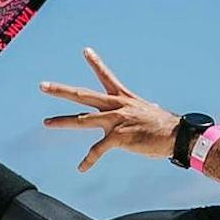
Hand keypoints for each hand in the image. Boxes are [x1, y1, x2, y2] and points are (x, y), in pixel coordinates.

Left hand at [37, 48, 179, 173]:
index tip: (85, 50)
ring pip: (82, 120)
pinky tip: (81, 168)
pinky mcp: (118, 137)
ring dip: (62, 121)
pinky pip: (97, 150)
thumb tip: (150, 108)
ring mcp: (116, 120)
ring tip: (46, 122)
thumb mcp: (150, 112)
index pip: (106, 76)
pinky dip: (88, 160)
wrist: (177, 136)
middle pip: (83, 95)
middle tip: (42, 85)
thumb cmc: (165, 126)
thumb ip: (142, 110)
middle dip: (61, 90)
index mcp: (123, 98)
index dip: (96, 63)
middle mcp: (117, 106)